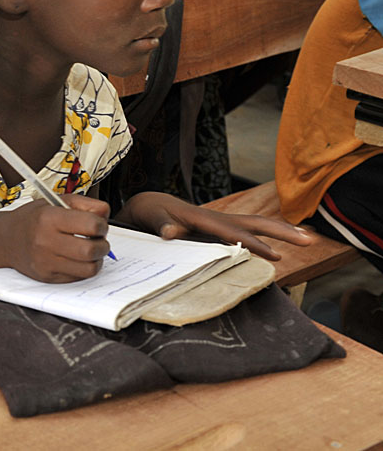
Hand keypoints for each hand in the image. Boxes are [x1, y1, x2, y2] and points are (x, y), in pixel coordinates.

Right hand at [0, 194, 111, 282]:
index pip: (92, 225)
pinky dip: (83, 268)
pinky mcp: (48, 277)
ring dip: (96, 260)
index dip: (101, 225)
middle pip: (92, 250)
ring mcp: (46, 262)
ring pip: (89, 269)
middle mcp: (45, 241)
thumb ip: (85, 204)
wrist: (4, 239)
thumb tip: (105, 215)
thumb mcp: (55, 201)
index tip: (98, 225)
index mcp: (49, 218)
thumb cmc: (33, 218)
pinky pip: (78, 277)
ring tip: (89, 250)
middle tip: (97, 240)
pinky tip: (76, 259)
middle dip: (103, 245)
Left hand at [117, 192, 314, 260]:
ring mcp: (220, 223)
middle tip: (309, 240)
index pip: (233, 233)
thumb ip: (162, 226)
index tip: (273, 255)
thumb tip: (170, 233)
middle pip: (254, 223)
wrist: (150, 205)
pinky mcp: (219, 229)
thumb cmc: (152, 212)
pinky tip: (280, 247)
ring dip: (282, 231)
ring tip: (308, 238)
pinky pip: (247, 233)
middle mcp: (217, 218)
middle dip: (282, 231)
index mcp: (203, 218)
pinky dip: (267, 237)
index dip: (253, 244)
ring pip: (255, 225)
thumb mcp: (153, 219)